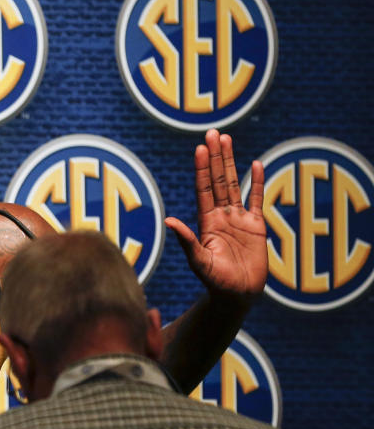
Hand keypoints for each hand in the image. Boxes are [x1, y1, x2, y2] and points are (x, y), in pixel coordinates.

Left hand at [164, 129, 266, 299]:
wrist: (236, 295)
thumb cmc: (214, 281)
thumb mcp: (199, 261)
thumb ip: (187, 241)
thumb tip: (170, 221)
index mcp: (206, 222)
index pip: (204, 189)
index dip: (203, 169)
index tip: (201, 148)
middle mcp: (221, 215)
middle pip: (218, 180)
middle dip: (216, 157)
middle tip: (213, 133)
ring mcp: (239, 219)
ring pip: (235, 184)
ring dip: (231, 163)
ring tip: (227, 140)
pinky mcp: (256, 226)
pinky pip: (257, 200)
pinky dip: (257, 182)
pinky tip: (256, 164)